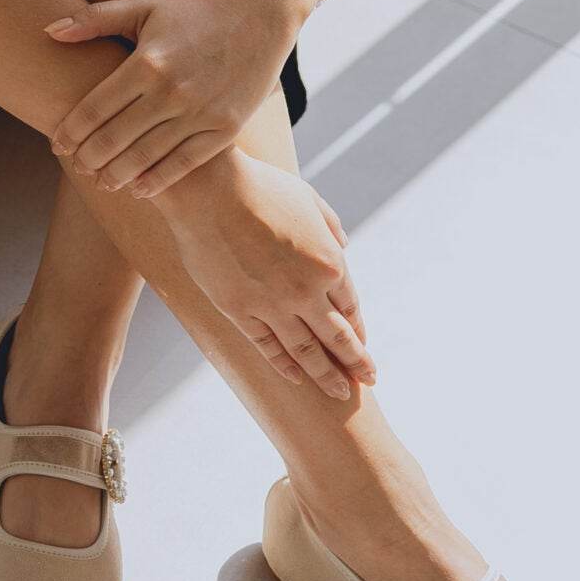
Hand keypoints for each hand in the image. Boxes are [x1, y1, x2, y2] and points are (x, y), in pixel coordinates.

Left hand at [43, 0, 296, 198]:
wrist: (260, 12)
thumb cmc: (194, 9)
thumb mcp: (144, 6)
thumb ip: (94, 19)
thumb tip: (49, 32)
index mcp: (146, 62)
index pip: (94, 108)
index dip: (70, 131)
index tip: (57, 144)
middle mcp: (171, 91)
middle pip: (114, 138)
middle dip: (89, 158)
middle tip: (78, 166)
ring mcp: (200, 112)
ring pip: (146, 157)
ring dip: (117, 174)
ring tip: (104, 181)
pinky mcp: (225, 128)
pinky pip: (184, 163)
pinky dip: (158, 180)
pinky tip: (139, 188)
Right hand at [155, 148, 375, 399]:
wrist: (209, 190)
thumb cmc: (259, 186)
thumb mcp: (308, 198)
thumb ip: (330, 225)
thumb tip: (343, 244)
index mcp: (329, 261)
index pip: (351, 306)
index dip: (359, 328)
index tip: (364, 343)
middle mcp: (307, 290)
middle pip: (338, 336)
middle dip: (357, 362)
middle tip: (370, 381)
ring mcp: (273, 304)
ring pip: (307, 351)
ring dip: (326, 376)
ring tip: (341, 394)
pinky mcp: (240, 311)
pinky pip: (268, 346)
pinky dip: (285, 365)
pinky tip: (297, 378)